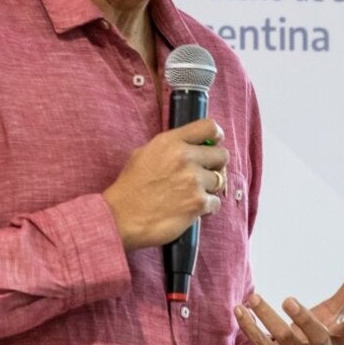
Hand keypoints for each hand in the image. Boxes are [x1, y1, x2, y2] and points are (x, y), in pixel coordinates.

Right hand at [102, 118, 227, 250]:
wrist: (121, 217)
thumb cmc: (129, 187)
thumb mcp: (143, 154)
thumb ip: (169, 147)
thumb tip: (189, 146)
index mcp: (171, 142)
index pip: (209, 127)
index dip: (216, 136)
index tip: (215, 143)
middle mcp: (185, 157)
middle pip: (222, 155)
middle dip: (216, 165)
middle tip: (204, 174)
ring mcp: (194, 181)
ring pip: (220, 181)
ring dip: (209, 189)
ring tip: (191, 194)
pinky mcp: (198, 203)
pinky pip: (215, 203)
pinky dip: (207, 208)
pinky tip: (190, 209)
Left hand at [235, 261, 343, 344]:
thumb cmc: (312, 336)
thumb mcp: (330, 315)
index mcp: (336, 343)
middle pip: (316, 338)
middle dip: (304, 319)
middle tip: (289, 300)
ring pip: (283, 338)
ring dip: (267, 315)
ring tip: (254, 297)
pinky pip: (260, 344)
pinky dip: (249, 326)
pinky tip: (241, 310)